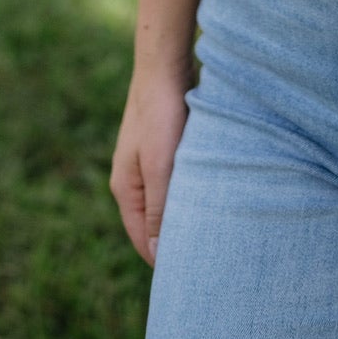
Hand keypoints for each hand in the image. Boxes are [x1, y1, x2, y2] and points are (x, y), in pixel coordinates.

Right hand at [110, 69, 190, 264]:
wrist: (164, 63)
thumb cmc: (161, 114)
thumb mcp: (160, 165)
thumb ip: (158, 208)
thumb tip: (157, 253)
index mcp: (126, 188)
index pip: (143, 240)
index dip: (163, 259)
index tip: (189, 275)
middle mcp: (133, 178)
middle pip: (153, 223)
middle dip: (174, 239)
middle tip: (205, 257)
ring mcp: (146, 161)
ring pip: (166, 201)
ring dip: (184, 214)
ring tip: (211, 230)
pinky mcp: (163, 145)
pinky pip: (175, 180)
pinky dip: (188, 191)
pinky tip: (209, 193)